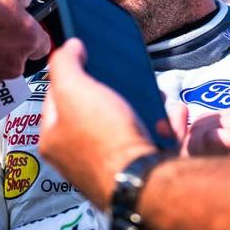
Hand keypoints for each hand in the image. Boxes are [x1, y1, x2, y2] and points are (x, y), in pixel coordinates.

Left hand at [39, 39, 159, 207]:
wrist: (145, 182)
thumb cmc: (104, 139)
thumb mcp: (75, 89)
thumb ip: (65, 64)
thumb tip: (69, 47)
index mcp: (54, 140)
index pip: (55, 98)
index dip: (70, 74)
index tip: (87, 58)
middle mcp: (79, 157)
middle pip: (94, 112)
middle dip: (112, 90)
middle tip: (124, 75)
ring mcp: (111, 166)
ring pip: (126, 126)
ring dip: (142, 105)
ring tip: (154, 91)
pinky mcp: (140, 172)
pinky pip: (153, 141)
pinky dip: (165, 124)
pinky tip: (174, 112)